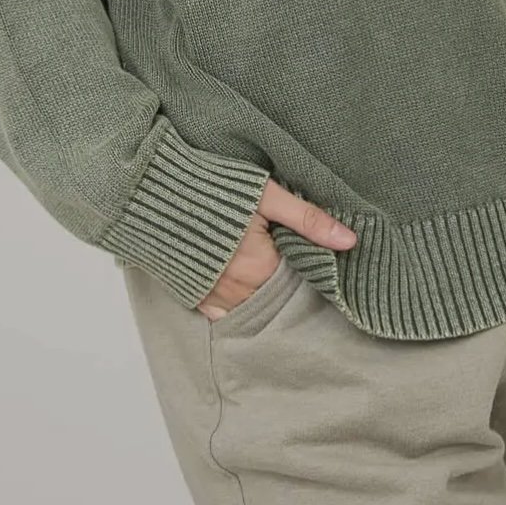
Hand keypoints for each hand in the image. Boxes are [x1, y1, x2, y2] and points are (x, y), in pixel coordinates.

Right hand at [196, 175, 357, 320]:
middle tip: (289, 260)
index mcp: (262, 268)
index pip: (299, 280)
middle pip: (277, 298)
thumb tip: (350, 240)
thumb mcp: (267, 196)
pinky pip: (224, 316)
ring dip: (264, 296)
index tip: (311, 255)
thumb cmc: (213, 188)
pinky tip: (244, 288)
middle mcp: (239, 291)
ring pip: (253, 309)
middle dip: (287, 284)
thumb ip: (308, 219)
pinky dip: (238, 306)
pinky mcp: (195, 296)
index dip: (308, 267)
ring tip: (268, 272)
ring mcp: (215, 297)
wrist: (156, 193)